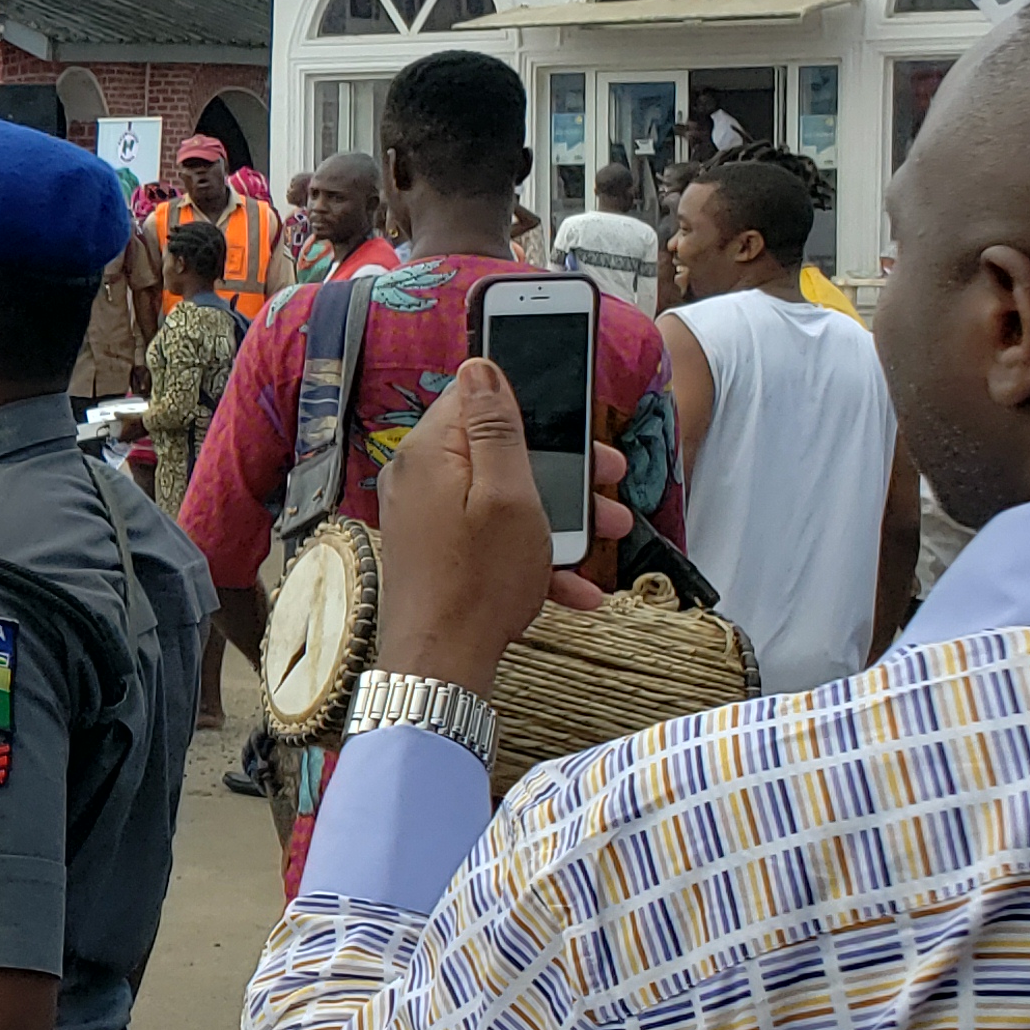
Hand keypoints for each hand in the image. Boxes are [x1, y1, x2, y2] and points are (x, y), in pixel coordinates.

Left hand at [375, 359, 626, 690]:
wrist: (442, 665)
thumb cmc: (479, 583)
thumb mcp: (508, 495)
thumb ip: (496, 428)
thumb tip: (479, 365)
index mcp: (432, 452)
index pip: (476, 398)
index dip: (532, 404)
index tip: (575, 418)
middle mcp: (420, 477)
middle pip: (498, 450)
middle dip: (560, 466)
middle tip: (608, 479)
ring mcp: (426, 516)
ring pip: (502, 497)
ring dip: (558, 514)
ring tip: (608, 532)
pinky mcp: (437, 550)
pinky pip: (490, 538)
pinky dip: (531, 554)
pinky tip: (575, 586)